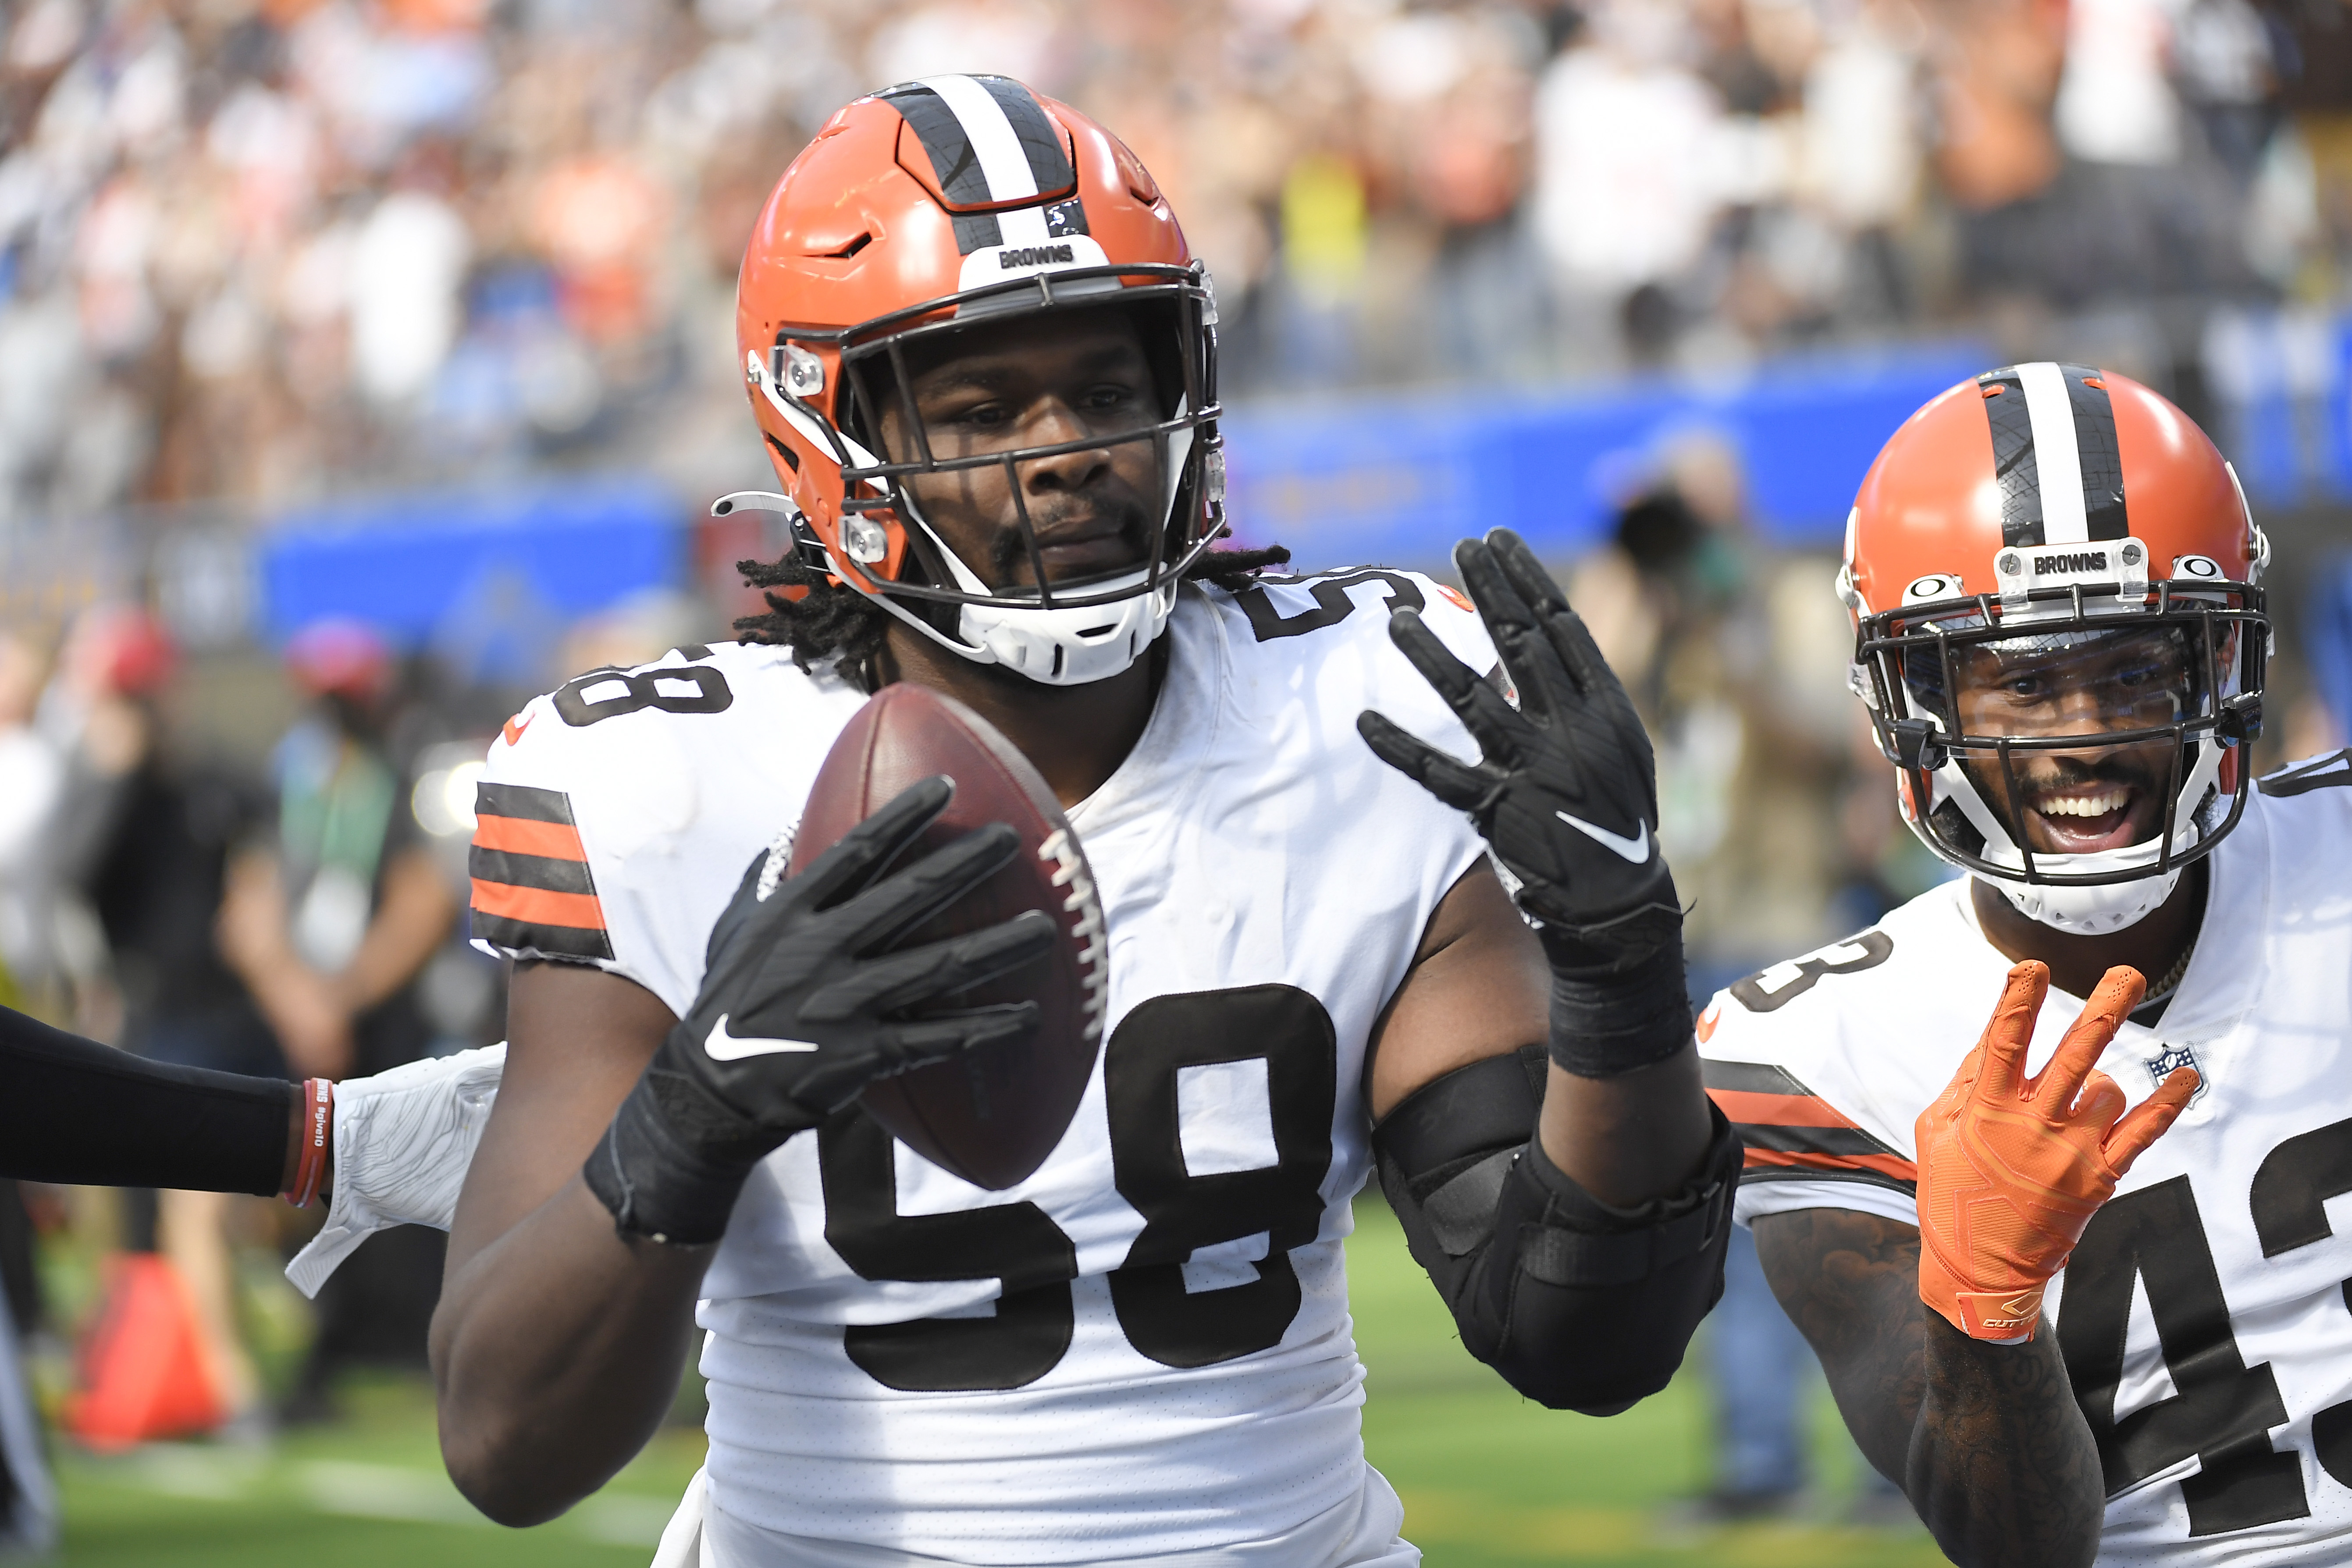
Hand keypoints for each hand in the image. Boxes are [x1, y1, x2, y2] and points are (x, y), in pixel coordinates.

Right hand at [586, 776, 1056, 1241]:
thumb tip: (787, 835)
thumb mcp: (736, 933)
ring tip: (1045, 928)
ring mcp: (846, 1003)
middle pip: (909, 897)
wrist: (709, 1091)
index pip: (855, 852)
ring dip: (997, 945)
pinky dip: (985, 1026)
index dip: (903, 817)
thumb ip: (768, 885)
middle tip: (1013, 840)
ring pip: (938, 966)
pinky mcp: (865, 1054)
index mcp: (792, 915)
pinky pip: (939, 1037)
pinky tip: (1027, 1013)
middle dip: (966, 864)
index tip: (946, 786)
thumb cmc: (730, 1003)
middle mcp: (822, 951)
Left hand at [1357, 529, 1678, 972]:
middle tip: (1461, 546)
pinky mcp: (1497, 810)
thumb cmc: (1617, 819)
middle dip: (1491, 590)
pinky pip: (1437, 773)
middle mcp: (1570, 731)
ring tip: (1396, 619)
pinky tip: (1364, 719)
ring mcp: (1532, 769)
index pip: (1562, 627)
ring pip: (1472, 700)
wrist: (1619, 903)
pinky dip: (1399, 747)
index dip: (1527, 579)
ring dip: (1431, 656)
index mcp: (1606, 710)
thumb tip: (1546, 637)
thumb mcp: (1621, 748)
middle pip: (1521, 646)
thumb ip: (1584, 696)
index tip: (1498, 542)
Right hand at [1916, 962, 2196, 1341]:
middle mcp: (2032, 1126)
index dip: (2018, 1002)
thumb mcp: (1936, 1133)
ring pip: (2106, 1089)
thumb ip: (1964, 1084)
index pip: (2004, 1043)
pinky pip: (2143, 1132)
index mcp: (1985, 1111)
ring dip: (2099, 1083)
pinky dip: (2168, 1103)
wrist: (1981, 1271)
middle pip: (2075, 1054)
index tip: (2032, 967)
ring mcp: (2070, 1153)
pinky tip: (2187, 1075)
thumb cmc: (1950, 1194)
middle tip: (2129, 972)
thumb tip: (1992, 1038)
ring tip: (2076, 1107)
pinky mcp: (2099, 1178)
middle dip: (2103, 1008)